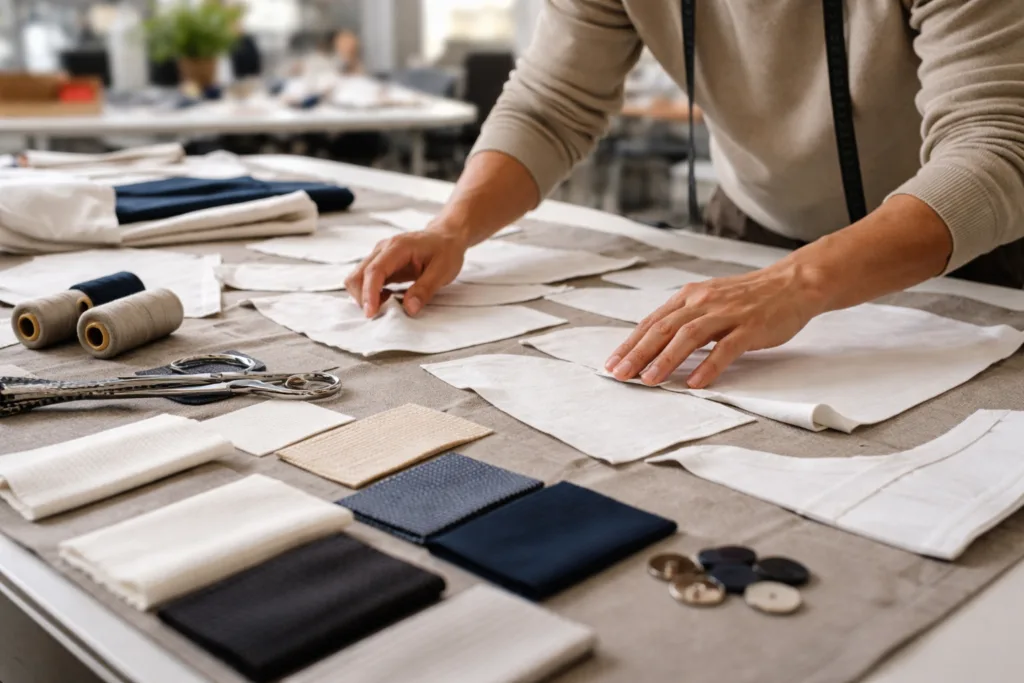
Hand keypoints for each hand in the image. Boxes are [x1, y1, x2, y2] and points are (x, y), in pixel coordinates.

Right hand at [345, 227, 468, 317]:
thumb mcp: (442, 271)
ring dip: (364, 295)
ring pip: (357, 277)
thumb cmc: (446, 251)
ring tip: (386, 304)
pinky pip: (365, 279)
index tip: (371, 313)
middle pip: (358, 274)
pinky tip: (388, 297)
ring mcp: (379, 255)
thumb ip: (425, 289)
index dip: (369, 293)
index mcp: (398, 247)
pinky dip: (370, 293)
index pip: (375, 271)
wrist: (445, 237)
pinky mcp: (380, 263)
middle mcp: (383, 249)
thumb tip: (409, 309)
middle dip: (362, 297)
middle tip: (379, 313)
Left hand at [603, 261, 828, 387]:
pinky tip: (694, 382)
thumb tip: (654, 344)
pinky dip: (708, 365)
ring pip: (688, 336)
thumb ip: (685, 318)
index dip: (630, 343)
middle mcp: (703, 301)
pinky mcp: (750, 327)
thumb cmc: (749, 297)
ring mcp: (727, 313)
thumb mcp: (710, 300)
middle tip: (619, 374)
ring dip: (665, 360)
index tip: (612, 363)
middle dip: (638, 353)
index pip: (652, 322)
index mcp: (690, 296)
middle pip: (663, 329)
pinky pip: (726, 348)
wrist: (793, 283)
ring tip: (649, 381)